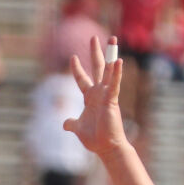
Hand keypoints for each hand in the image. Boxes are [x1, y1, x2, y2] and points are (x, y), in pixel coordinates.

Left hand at [63, 37, 128, 156]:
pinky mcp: (112, 100)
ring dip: (110, 55)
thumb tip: (65, 123)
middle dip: (95, 53)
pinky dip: (116, 73)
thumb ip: (71, 123)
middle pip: (97, 68)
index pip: (82, 79)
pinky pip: (114, 84)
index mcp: (90, 98)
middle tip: (94, 37)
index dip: (77, 69)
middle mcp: (99, 93)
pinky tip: (118, 61)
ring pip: (108, 71)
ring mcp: (106, 95)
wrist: (105, 147)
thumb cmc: (95, 138)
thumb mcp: (78, 128)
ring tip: (112, 39)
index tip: (73, 57)